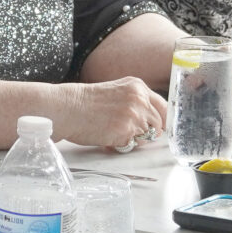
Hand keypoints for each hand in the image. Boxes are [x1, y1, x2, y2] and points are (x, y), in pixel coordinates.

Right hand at [51, 76, 167, 149]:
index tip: (158, 128)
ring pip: (147, 136)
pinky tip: (108, 136)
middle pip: (159, 124)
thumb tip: (152, 120)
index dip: (162, 120)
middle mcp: (139, 99)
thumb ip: (135, 101)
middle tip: (129, 133)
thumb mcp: (116, 90)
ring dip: (134, 139)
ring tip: (114, 132)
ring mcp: (134, 115)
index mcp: (138, 87)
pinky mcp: (125, 131)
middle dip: (147, 132)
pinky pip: (132, 145)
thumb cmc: (85, 102)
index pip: (164, 107)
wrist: (67, 107)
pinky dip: (122, 145)